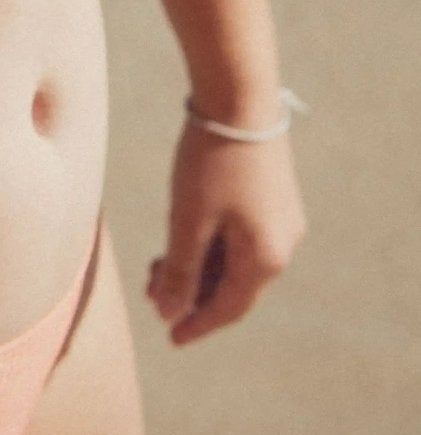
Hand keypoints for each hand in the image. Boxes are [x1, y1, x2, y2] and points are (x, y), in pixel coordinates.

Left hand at [146, 115, 306, 345]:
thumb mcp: (188, 219)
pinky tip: (182, 238)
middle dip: (191, 292)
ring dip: (198, 266)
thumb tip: (171, 313)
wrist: (239, 96)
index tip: (171, 338)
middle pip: (232, 284)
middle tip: (153, 294)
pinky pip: (240, 235)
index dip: (197, 324)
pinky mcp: (272, 196)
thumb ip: (180, 270)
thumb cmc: (211, 160)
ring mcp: (280, 219)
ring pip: (234, 258)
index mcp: (266, 258)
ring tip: (158, 266)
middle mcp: (282, 244)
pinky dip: (211, 243)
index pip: (229, 307)